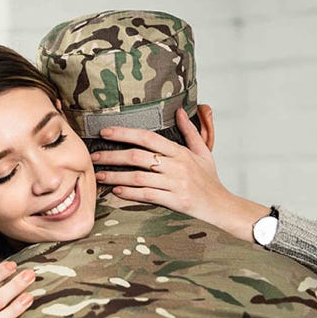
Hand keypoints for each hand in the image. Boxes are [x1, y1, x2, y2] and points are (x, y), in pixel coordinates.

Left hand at [91, 107, 267, 242]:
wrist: (222, 206)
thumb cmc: (210, 180)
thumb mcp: (204, 152)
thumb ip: (190, 132)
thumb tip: (181, 111)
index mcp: (180, 152)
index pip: (148, 137)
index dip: (125, 133)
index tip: (106, 132)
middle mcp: (176, 166)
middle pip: (138, 156)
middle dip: (112, 156)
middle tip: (94, 157)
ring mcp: (175, 184)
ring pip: (139, 177)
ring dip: (116, 177)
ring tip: (99, 176)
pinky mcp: (175, 201)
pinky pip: (147, 195)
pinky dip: (130, 193)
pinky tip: (116, 192)